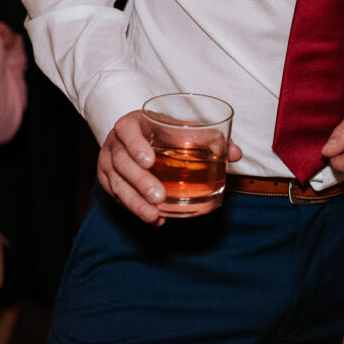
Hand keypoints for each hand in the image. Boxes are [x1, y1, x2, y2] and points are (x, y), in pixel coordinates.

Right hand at [97, 109, 242, 224]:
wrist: (139, 135)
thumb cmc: (163, 131)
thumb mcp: (182, 129)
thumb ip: (208, 139)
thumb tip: (236, 154)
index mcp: (131, 124)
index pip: (128, 132)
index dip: (136, 146)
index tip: (149, 161)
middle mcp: (114, 143)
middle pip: (122, 164)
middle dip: (140, 182)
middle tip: (159, 197)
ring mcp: (107, 163)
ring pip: (117, 184)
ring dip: (136, 202)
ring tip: (155, 215)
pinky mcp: (107, 181)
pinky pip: (117, 197)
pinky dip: (135, 209)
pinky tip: (155, 218)